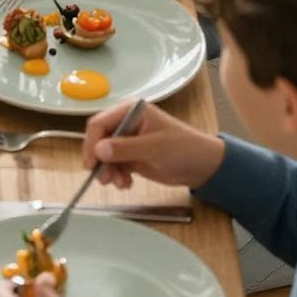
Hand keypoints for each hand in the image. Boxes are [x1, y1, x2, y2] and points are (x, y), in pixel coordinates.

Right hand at [82, 101, 224, 192]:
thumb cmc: (184, 148)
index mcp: (131, 111)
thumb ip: (126, 148)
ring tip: (119, 184)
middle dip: (99, 160)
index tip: (92, 163)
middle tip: (104, 179)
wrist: (204, 167)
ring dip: (107, 171)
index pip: (100, 123)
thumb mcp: (155, 147)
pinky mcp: (131, 157)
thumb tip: (98, 150)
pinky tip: (126, 184)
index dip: (92, 143)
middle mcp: (126, 124)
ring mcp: (128, 141)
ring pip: (104, 155)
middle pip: (99, 140)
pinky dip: (116, 176)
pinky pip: (114, 166)